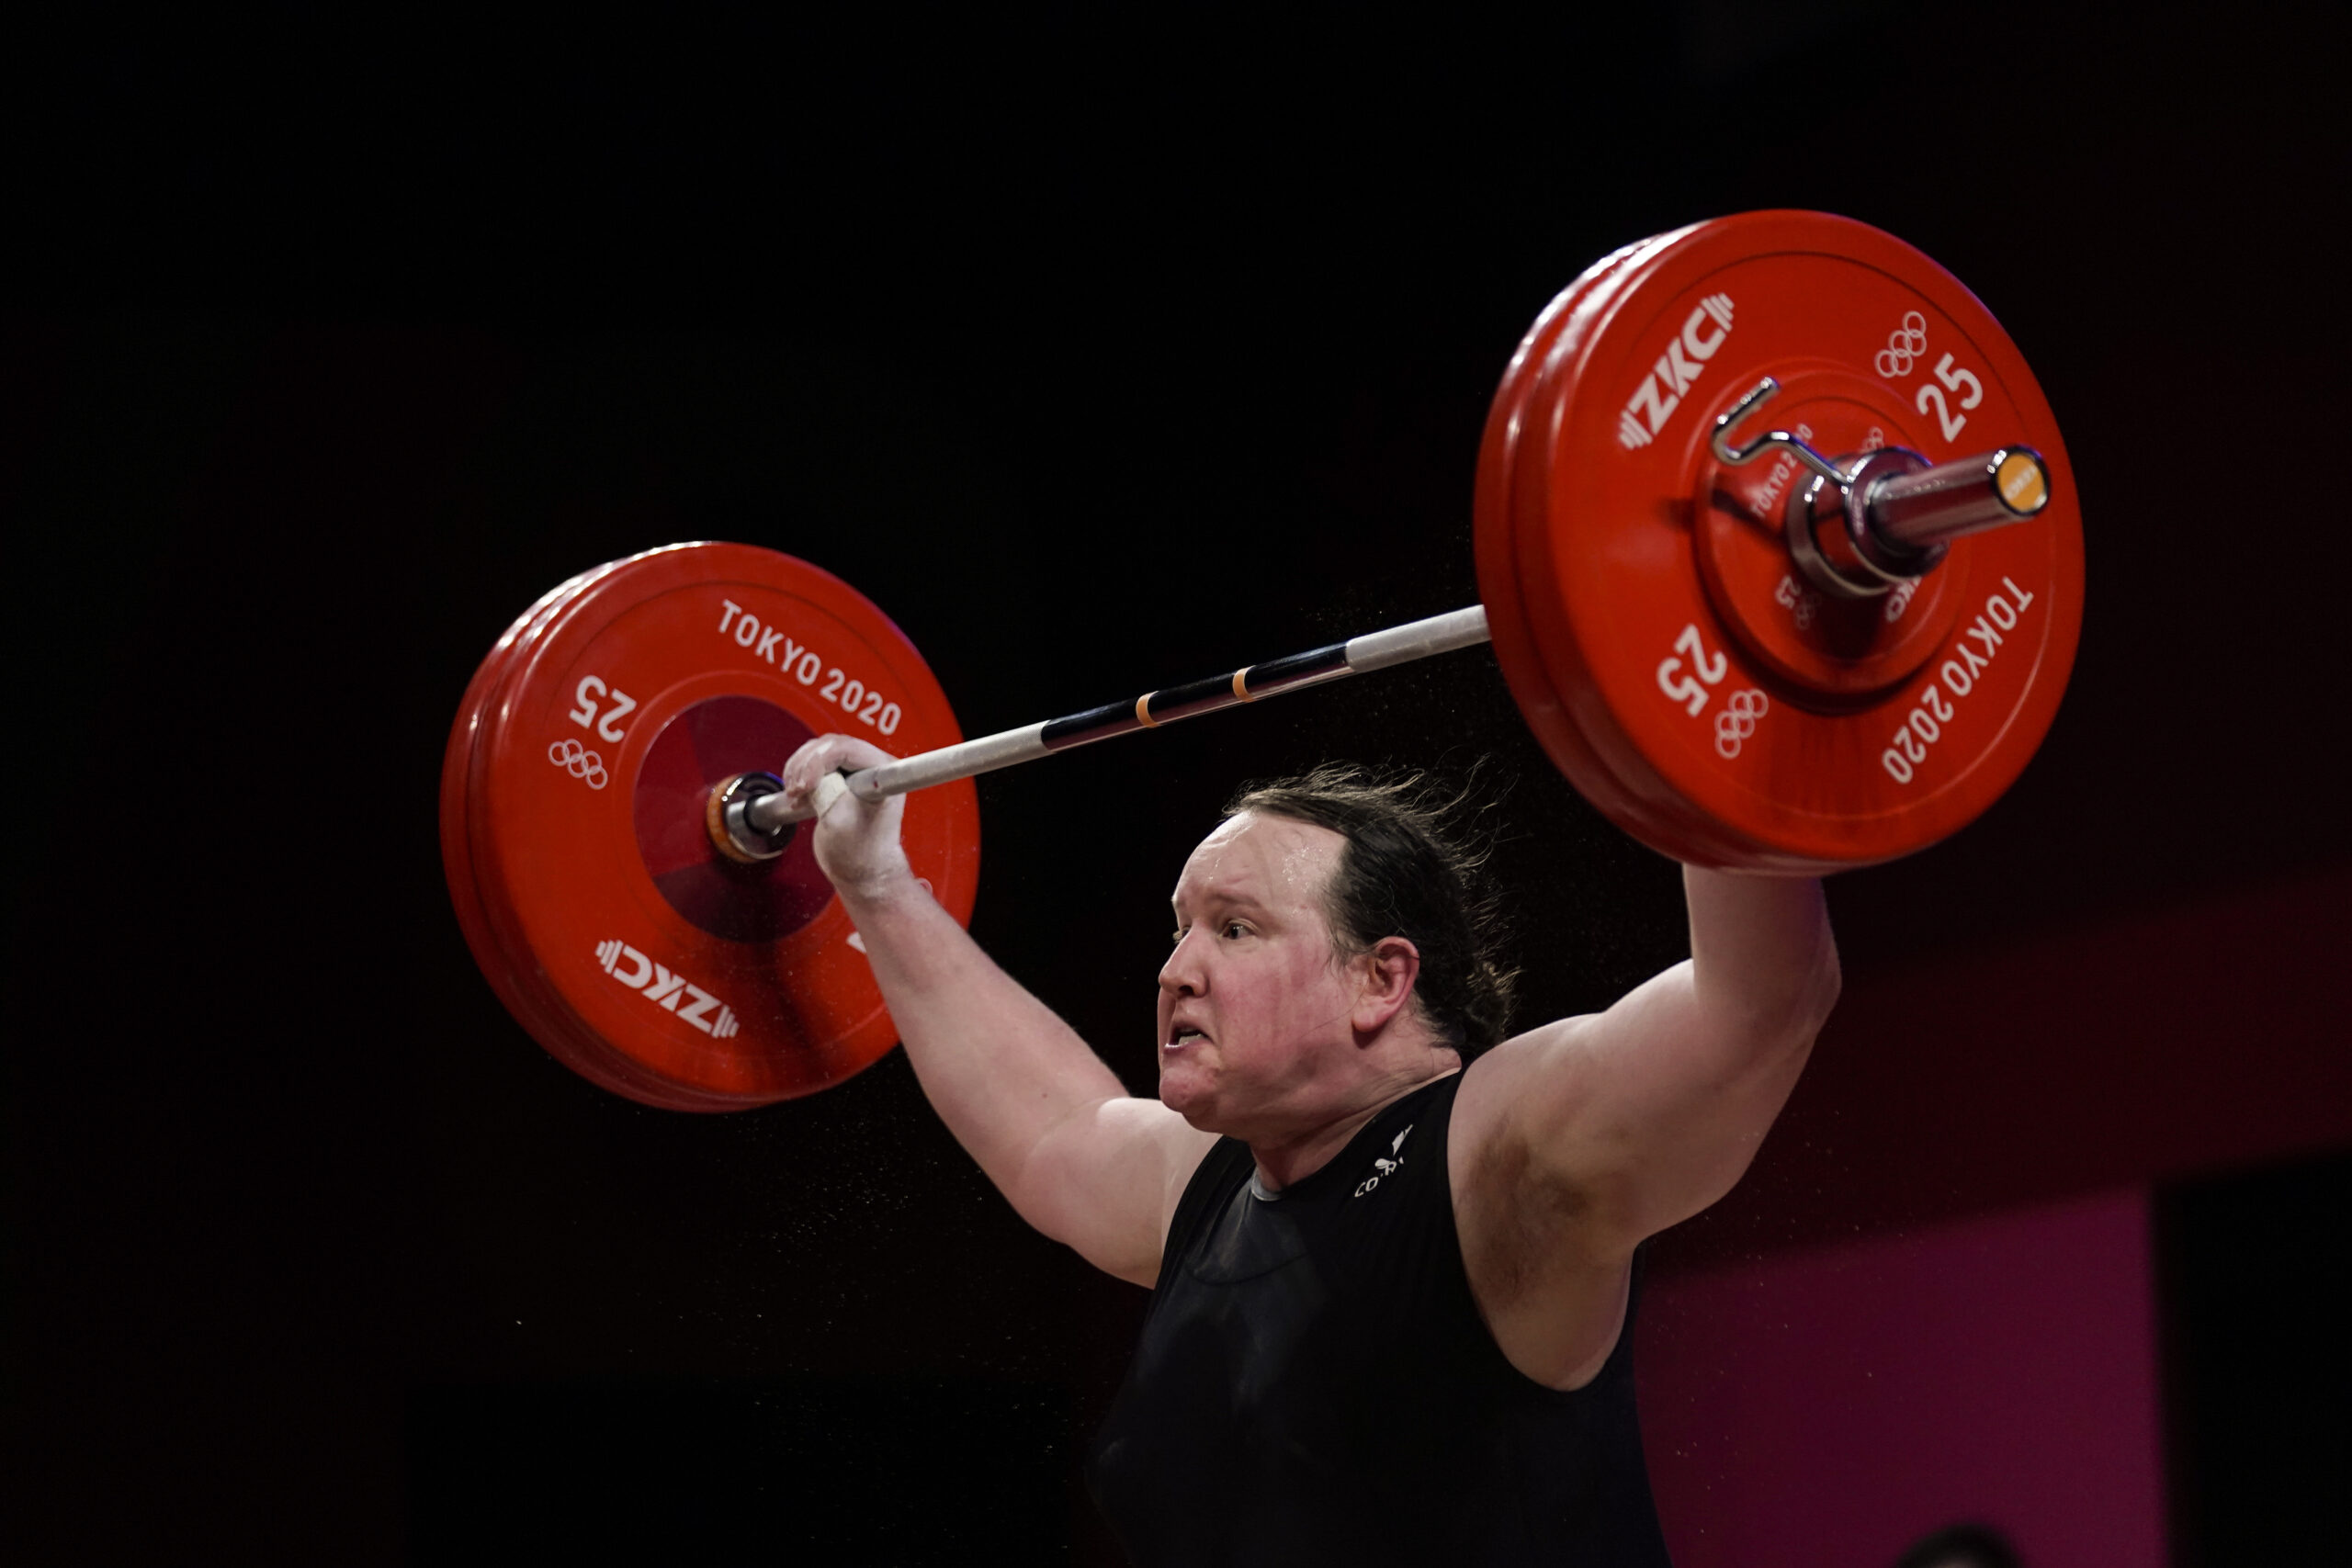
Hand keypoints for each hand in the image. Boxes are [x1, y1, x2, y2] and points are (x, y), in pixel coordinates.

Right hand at [778, 734, 913, 899]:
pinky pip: (816, 761)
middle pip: (831, 745)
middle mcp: (875, 767)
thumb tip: (811, 773)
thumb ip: (826, 791)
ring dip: (800, 769)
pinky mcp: (843, 777)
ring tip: (795, 794)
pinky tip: (797, 793)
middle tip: (796, 791)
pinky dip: (800, 774)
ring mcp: (859, 771)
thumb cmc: (861, 853)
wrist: (863, 870)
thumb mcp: (838, 822)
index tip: (807, 787)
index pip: (846, 749)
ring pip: (820, 750)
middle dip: (806, 766)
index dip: (819, 763)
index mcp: (884, 775)